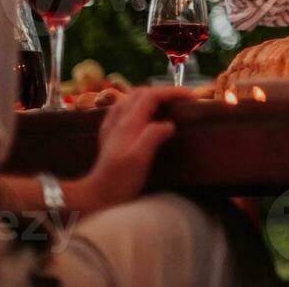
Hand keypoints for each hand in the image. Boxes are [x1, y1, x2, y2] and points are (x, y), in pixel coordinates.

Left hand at [77, 87, 194, 211]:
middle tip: (182, 100)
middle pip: (141, 92)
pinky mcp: (109, 134)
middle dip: (163, 91)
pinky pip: (123, 108)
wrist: (96, 196)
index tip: (192, 97)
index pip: (151, 96)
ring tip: (166, 103)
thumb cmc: (120, 180)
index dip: (172, 92)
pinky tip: (143, 114)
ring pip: (130, 98)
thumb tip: (170, 124)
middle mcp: (118, 120)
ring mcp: (111, 126)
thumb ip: (153, 136)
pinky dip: (138, 104)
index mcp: (128, 123)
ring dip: (150, 96)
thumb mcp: (139, 158)